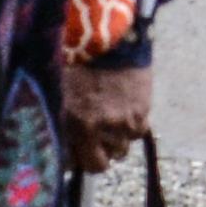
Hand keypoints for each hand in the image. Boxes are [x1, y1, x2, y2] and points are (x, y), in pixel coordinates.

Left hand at [57, 46, 156, 175]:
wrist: (110, 41)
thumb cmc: (80, 64)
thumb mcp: (63, 97)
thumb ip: (66, 128)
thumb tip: (67, 156)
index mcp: (78, 125)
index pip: (87, 165)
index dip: (83, 162)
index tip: (81, 153)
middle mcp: (102, 128)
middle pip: (106, 161)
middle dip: (100, 152)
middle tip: (95, 136)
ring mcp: (124, 122)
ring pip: (123, 147)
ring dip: (116, 138)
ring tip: (110, 116)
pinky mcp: (142, 113)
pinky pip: (137, 132)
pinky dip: (132, 125)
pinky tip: (125, 109)